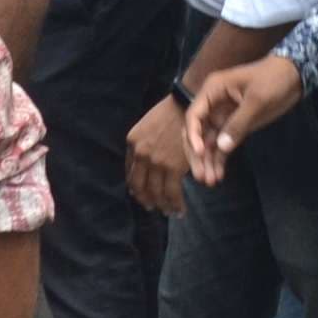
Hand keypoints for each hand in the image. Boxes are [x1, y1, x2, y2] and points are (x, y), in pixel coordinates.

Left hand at [125, 96, 189, 216]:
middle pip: (139, 187)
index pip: (130, 173)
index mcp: (132, 143)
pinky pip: (173, 193)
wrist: (187, 105)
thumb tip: (141, 167)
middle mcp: (141, 155)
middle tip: (152, 207)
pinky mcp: (173, 168)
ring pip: (156, 193)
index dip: (136, 187)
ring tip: (167, 211)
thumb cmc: (169, 113)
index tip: (141, 195)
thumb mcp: (146, 126)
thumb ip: (140, 145)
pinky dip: (176, 204)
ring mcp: (156, 162)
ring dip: (162, 206)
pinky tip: (179, 210)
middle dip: (146, 200)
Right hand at [184, 57, 301, 184]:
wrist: (293, 76)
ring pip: (209, 142)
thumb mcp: (257, 101)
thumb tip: (222, 147)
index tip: (200, 153)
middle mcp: (213, 104)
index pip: (194, 115)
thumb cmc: (273, 80)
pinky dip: (220, 159)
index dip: (193, 135)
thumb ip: (238, 124)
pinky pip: (223, 144)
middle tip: (201, 176)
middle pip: (197, 132)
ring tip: (210, 181)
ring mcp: (222, 116)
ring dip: (208, 161)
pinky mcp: (234, 126)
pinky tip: (219, 175)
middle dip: (198, 155)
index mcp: (213, 91)